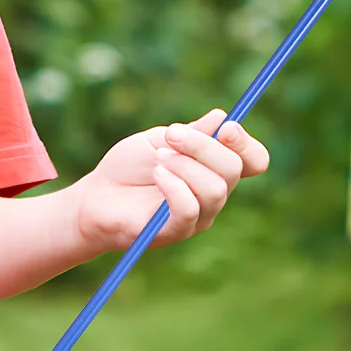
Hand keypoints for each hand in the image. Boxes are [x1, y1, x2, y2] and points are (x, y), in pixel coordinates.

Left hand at [73, 109, 269, 254]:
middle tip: (171, 135)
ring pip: (215, 189)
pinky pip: (190, 210)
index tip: (226, 128)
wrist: (96, 196)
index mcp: (215, 169)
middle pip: (233, 169)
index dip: (246, 144)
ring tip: (158, 159)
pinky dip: (174, 186)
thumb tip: (221, 118)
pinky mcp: (175, 232)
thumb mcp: (160, 139)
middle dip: (203, 146)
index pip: (254, 161)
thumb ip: (193, 132)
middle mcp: (213, 194)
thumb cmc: (129, 168)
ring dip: (185, 165)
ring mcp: (198, 216)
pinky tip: (157, 174)